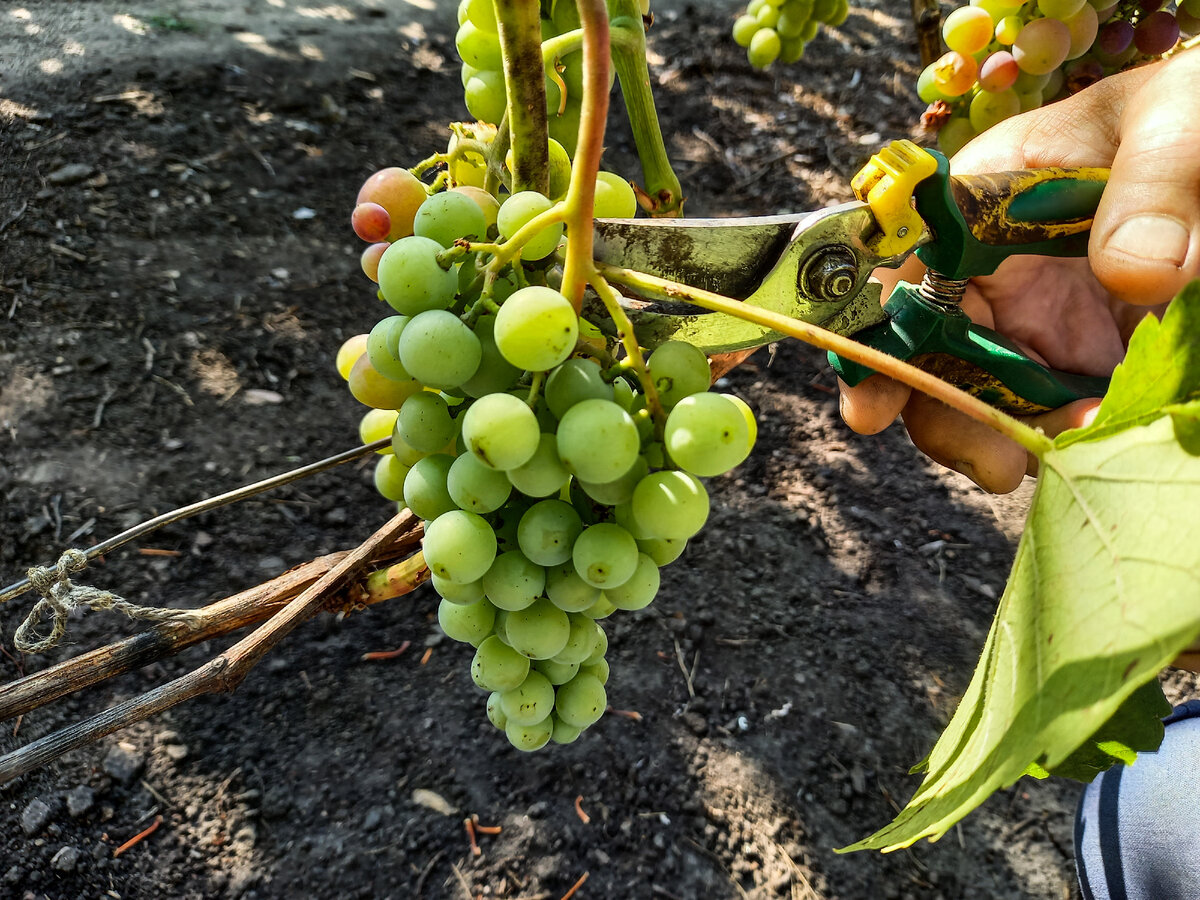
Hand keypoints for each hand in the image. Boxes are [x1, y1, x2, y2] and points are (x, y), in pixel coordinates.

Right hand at [838, 48, 1199, 493]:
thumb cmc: (1188, 109)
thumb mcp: (1175, 121)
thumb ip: (1154, 186)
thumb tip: (1136, 270)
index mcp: (980, 201)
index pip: (901, 274)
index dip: (875, 341)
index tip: (871, 407)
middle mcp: (989, 270)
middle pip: (932, 355)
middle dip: (946, 416)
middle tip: (992, 464)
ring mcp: (1034, 321)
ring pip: (988, 397)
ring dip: (1015, 433)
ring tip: (1077, 443)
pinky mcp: (1083, 358)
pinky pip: (1055, 410)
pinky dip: (1070, 433)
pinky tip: (1107, 435)